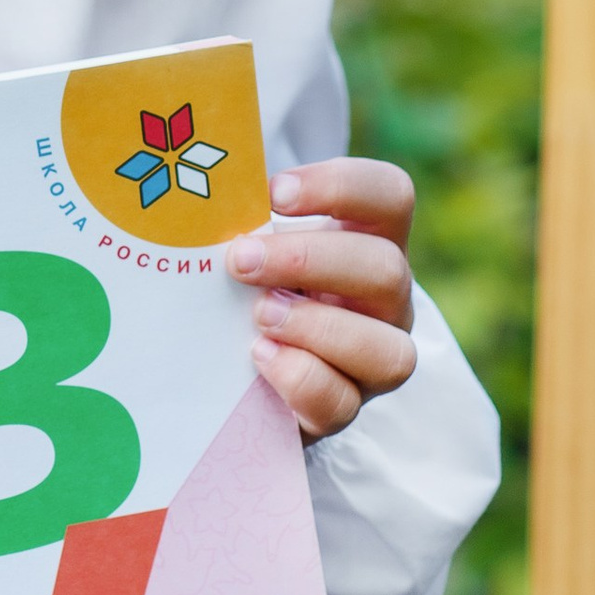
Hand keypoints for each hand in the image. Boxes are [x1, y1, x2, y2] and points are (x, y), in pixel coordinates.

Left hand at [224, 158, 418, 442]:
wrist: (235, 363)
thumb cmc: (248, 279)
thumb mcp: (253, 238)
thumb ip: (240, 212)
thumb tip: (204, 186)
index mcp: (368, 238)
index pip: (390, 195)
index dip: (340, 187)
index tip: (274, 194)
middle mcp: (385, 299)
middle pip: (387, 270)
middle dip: (307, 261)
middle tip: (240, 260)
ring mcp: (374, 359)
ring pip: (388, 351)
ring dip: (315, 327)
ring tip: (257, 316)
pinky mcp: (344, 408)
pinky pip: (342, 403)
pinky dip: (299, 377)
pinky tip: (258, 356)